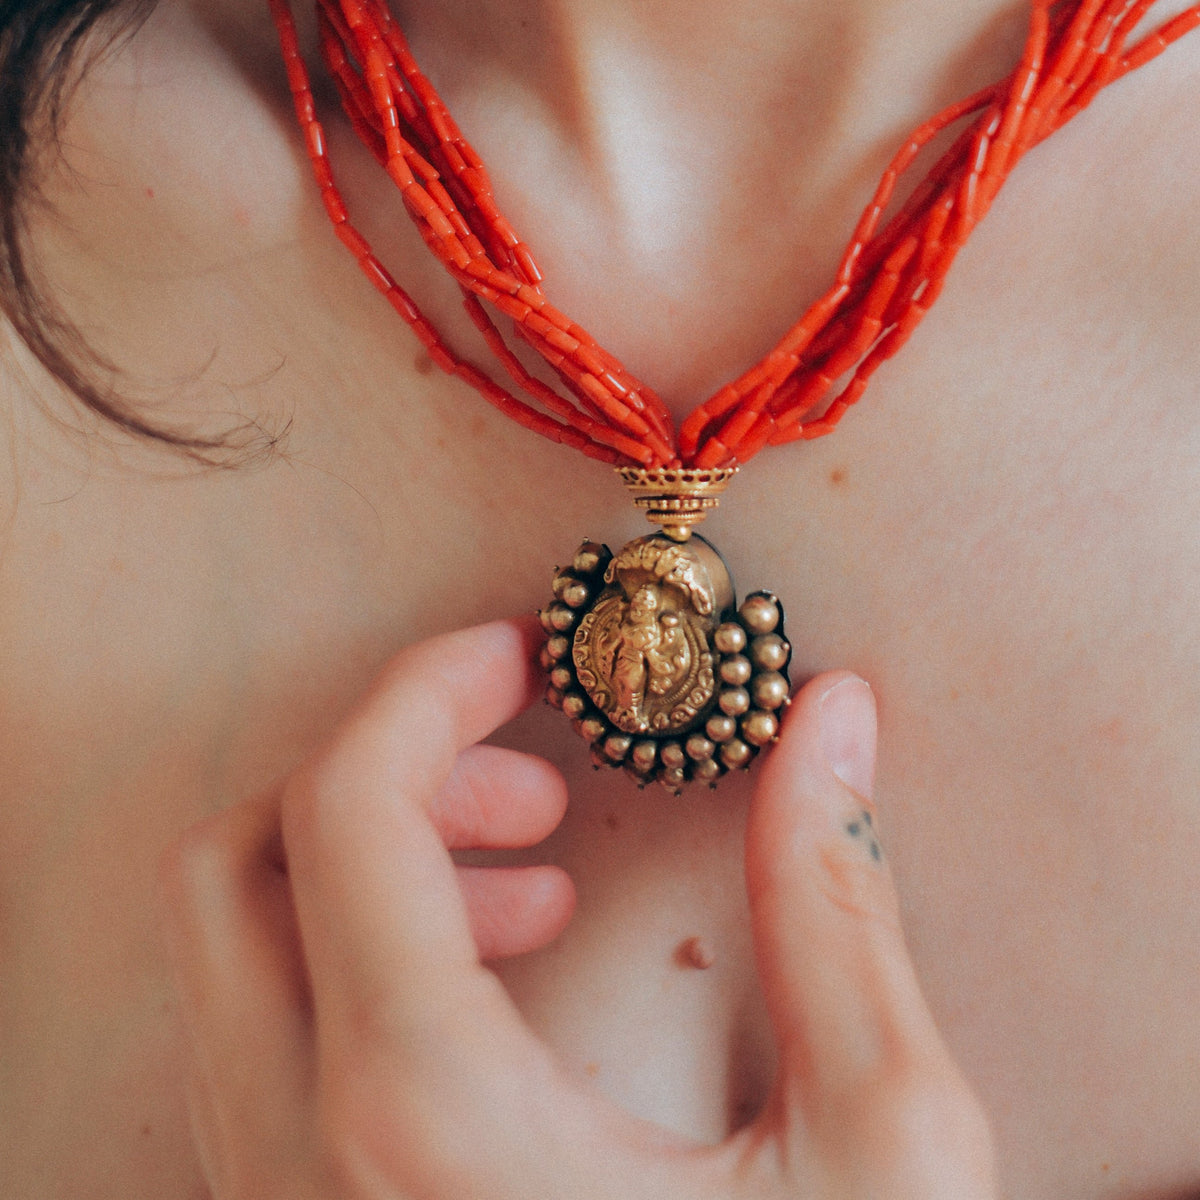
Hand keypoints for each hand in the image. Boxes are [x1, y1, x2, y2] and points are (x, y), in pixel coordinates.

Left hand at [161, 617, 996, 1198]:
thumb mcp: (880, 1151)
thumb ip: (839, 906)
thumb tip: (832, 725)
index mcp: (424, 1118)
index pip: (345, 811)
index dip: (426, 690)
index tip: (516, 653)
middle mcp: (302, 1163)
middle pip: (246, 860)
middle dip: (387, 768)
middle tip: (532, 774)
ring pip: (235, 951)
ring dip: (367, 862)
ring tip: (532, 871)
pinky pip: (262, 1036)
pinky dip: (355, 952)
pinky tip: (496, 975)